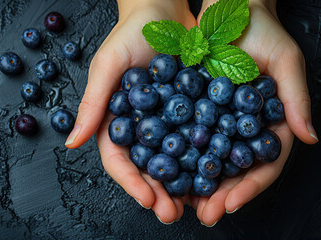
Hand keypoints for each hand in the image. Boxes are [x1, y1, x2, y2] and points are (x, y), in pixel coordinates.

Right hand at [65, 0, 196, 223]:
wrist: (165, 10)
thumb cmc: (130, 34)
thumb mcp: (107, 66)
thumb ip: (92, 104)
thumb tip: (71, 143)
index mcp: (115, 120)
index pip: (118, 160)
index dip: (131, 182)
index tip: (148, 199)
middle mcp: (140, 126)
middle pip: (146, 167)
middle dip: (159, 193)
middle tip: (173, 214)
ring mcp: (165, 121)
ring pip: (172, 160)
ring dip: (182, 184)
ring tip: (196, 203)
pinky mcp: (190, 111)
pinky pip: (196, 138)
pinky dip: (203, 157)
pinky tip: (214, 172)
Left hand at [191, 0, 318, 226]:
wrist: (228, 10)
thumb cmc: (262, 32)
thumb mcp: (284, 62)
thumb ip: (296, 99)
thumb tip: (310, 137)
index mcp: (267, 123)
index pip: (263, 163)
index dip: (249, 185)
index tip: (231, 203)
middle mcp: (241, 127)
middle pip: (232, 168)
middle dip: (219, 194)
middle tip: (204, 215)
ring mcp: (216, 120)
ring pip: (207, 159)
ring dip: (196, 184)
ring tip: (182, 204)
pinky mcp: (192, 109)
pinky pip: (184, 136)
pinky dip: (178, 157)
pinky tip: (167, 172)